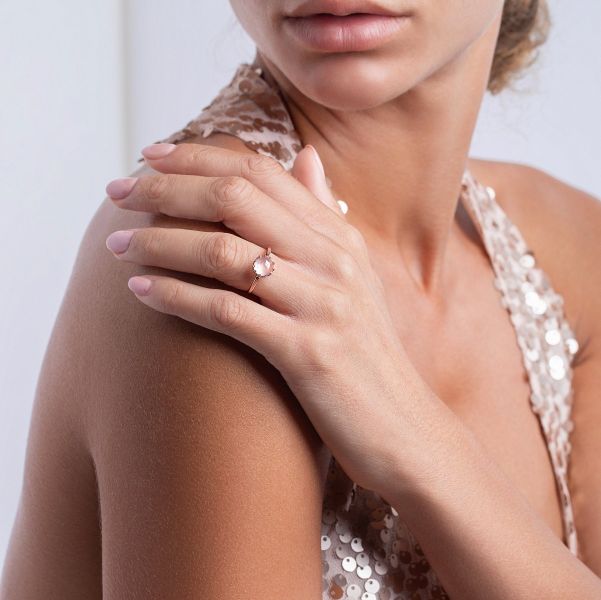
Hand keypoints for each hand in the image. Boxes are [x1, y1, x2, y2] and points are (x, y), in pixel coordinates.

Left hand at [104, 142, 440, 498]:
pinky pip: (228, 312)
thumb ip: (324, 212)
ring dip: (159, 243)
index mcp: (339, 236)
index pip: (261, 172)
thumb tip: (304, 154)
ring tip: (117, 245)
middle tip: (116, 192)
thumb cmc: (367, 351)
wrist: (403, 425)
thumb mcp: (354, 273)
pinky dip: (177, 297)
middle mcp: (333, 260)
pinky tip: (141, 292)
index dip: (200, 156)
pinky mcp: (306, 353)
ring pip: (224, 252)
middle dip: (167, 188)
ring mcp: (321, 304)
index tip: (151, 155)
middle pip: (236, 199)